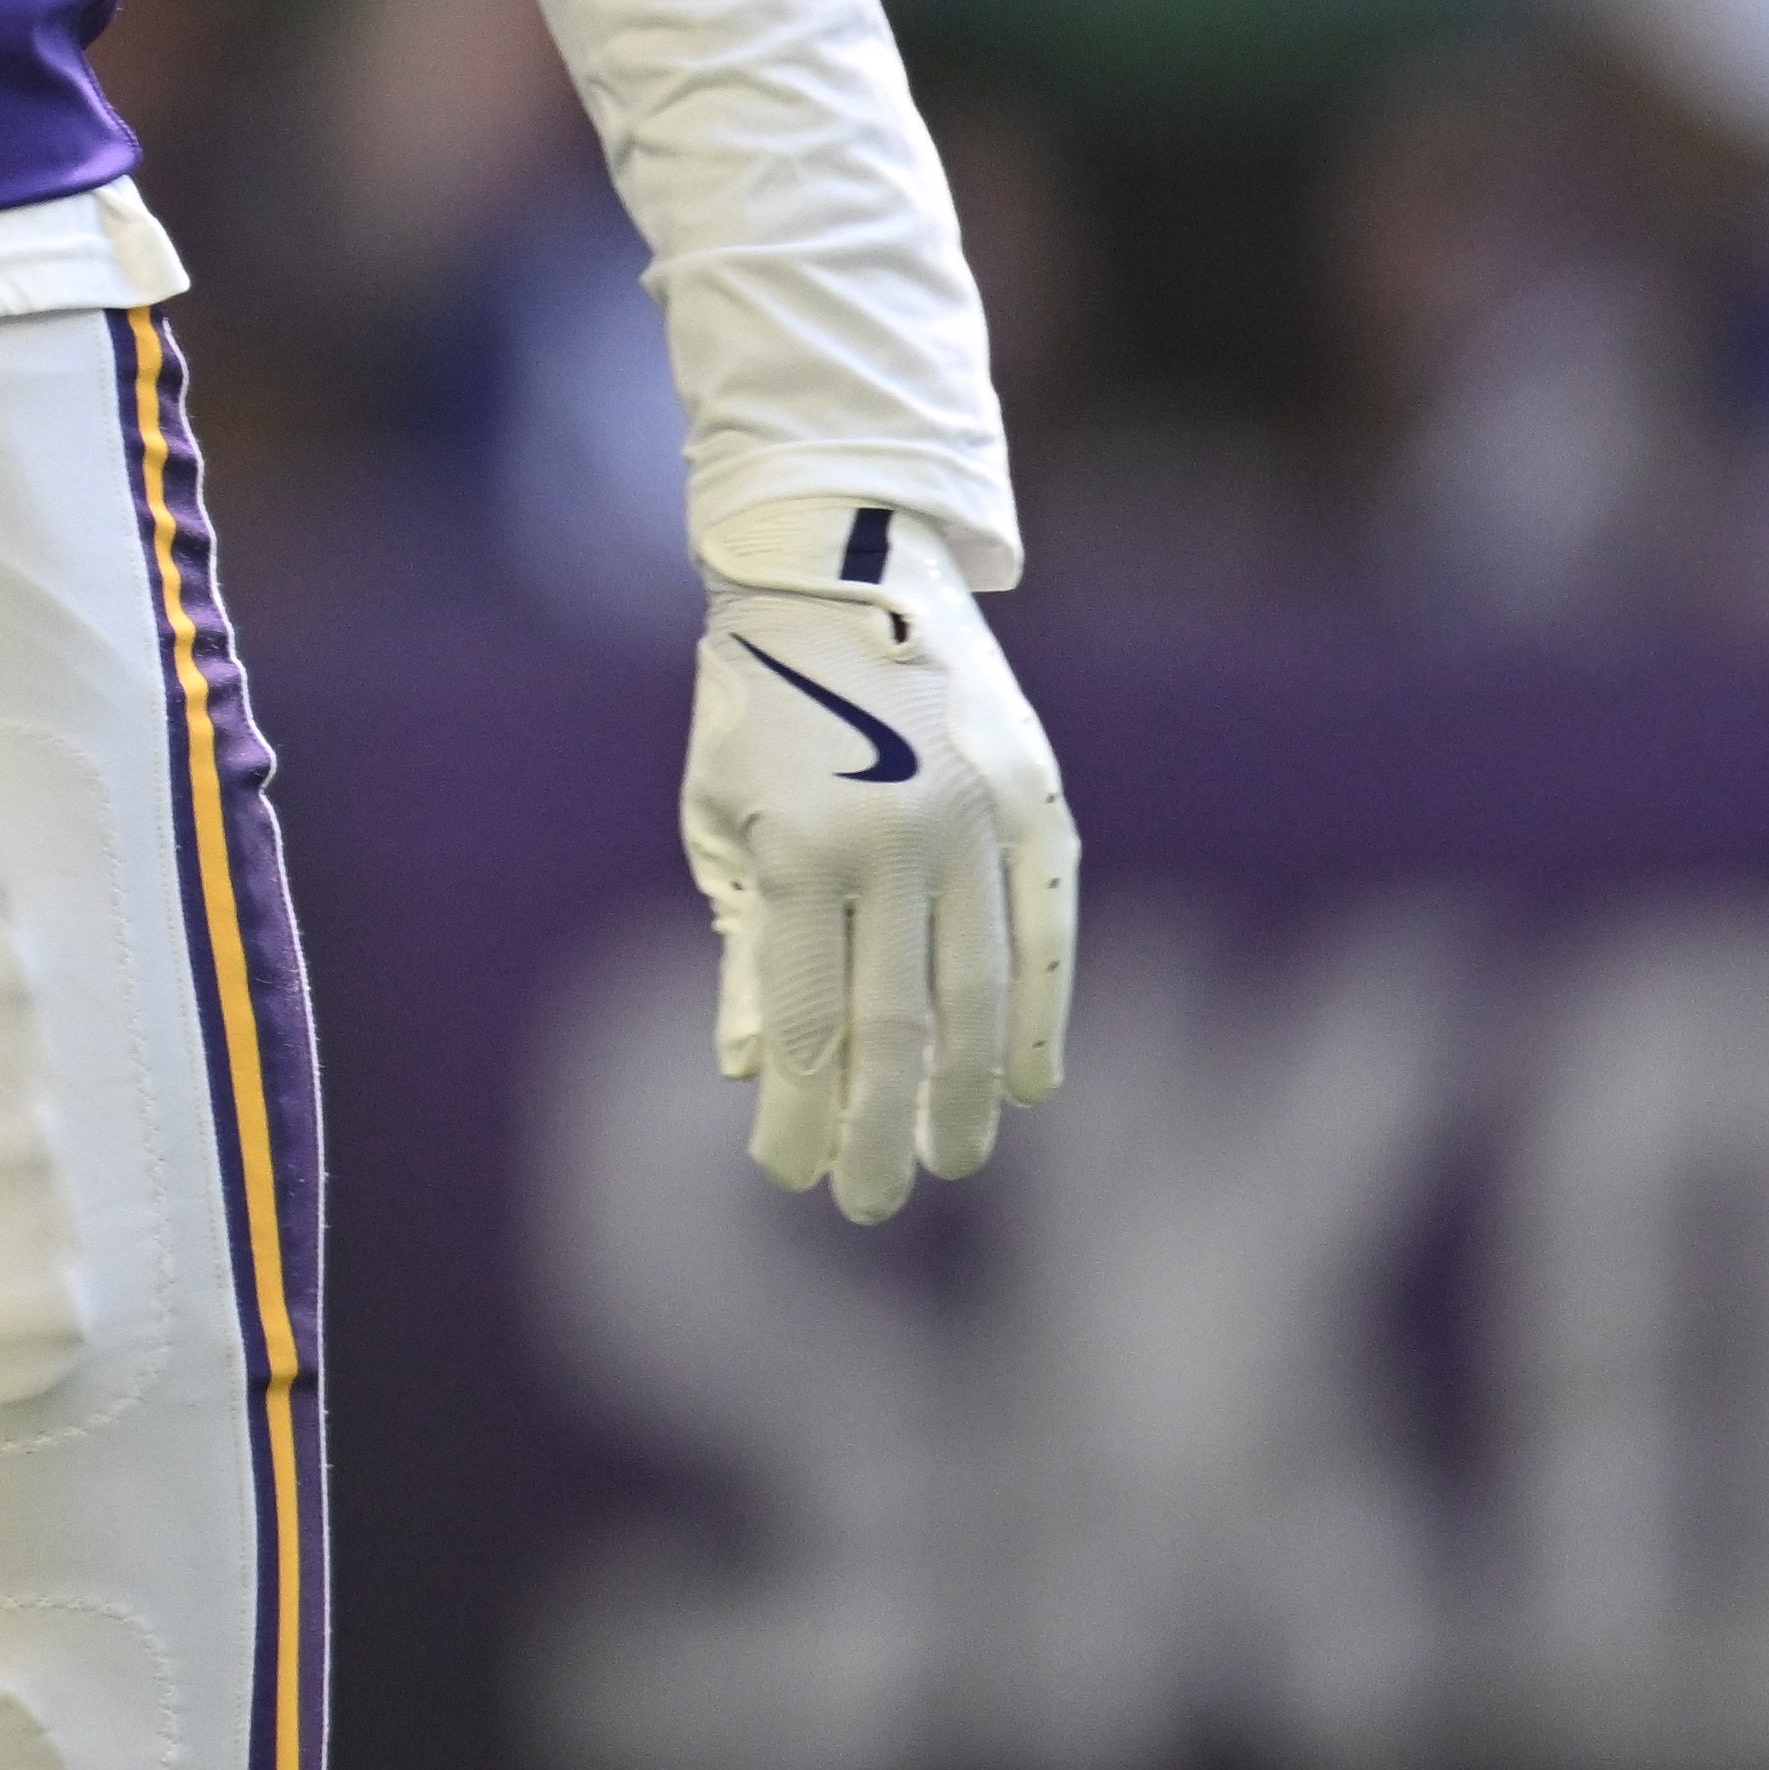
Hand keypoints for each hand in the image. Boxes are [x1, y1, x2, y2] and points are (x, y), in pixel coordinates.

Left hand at [681, 542, 1078, 1221]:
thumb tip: (750, 1069)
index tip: (789, 1177)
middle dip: (879, 1127)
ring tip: (954, 1158)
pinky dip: (1042, 1012)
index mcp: (797, 847)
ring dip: (968, 1091)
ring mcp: (976, 818)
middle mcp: (895, 840)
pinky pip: (1047, 929)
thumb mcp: (722, 818)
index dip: (798, 1110)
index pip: (804, 1018)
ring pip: (980, 991)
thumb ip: (745, 943)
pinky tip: (1032, 1083)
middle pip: (894, 1025)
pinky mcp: (1037, 798)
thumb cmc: (757, 703)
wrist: (841, 567)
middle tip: (872, 1202)